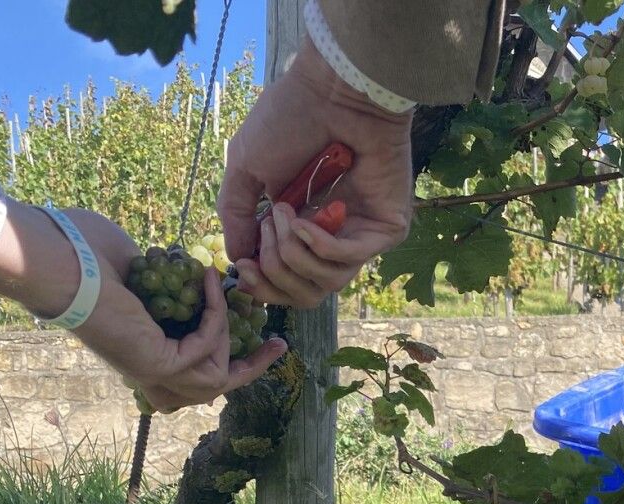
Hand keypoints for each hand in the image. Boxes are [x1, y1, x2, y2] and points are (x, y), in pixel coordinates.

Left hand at [0, 206, 285, 410]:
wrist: (57, 263)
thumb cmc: (86, 259)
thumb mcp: (142, 276)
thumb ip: (171, 288)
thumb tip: (196, 282)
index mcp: (141, 356)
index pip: (195, 375)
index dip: (232, 365)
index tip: (263, 346)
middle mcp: (146, 374)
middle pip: (214, 387)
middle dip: (251, 367)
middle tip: (279, 345)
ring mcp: (152, 375)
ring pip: (217, 373)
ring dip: (227, 331)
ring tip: (226, 294)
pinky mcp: (159, 365)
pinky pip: (208, 345)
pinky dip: (215, 312)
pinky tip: (209, 282)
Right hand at [219, 41, 413, 307]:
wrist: (332, 91)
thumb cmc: (289, 120)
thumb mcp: (247, 169)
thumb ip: (238, 216)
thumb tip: (236, 259)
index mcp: (304, 226)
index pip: (289, 283)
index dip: (263, 286)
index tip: (243, 269)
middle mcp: (335, 236)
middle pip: (308, 293)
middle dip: (276, 270)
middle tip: (267, 229)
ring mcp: (363, 234)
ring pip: (327, 282)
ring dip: (292, 252)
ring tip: (283, 214)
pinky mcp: (387, 229)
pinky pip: (347, 259)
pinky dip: (318, 244)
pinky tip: (303, 221)